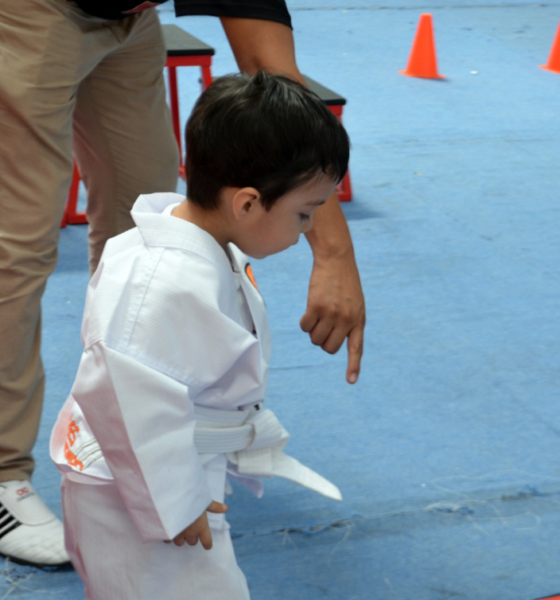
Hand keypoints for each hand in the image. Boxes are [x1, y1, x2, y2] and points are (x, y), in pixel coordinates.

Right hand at [165, 501, 227, 549]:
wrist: (172, 496)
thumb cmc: (191, 498)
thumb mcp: (204, 500)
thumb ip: (214, 507)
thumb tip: (226, 508)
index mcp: (201, 526)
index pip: (207, 542)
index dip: (207, 544)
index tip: (207, 544)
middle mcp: (190, 533)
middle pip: (192, 542)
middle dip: (192, 536)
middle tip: (190, 526)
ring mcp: (177, 534)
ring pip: (180, 542)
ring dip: (180, 537)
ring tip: (179, 527)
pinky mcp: (167, 533)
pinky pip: (168, 539)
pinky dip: (169, 534)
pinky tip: (169, 526)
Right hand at [300, 248, 364, 383]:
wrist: (337, 259)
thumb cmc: (344, 282)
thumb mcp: (355, 303)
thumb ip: (349, 322)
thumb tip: (332, 343)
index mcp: (359, 320)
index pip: (356, 348)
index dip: (353, 366)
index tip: (351, 381)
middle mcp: (347, 320)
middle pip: (329, 348)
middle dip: (322, 341)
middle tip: (323, 326)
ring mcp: (332, 313)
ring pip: (315, 339)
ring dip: (312, 331)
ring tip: (318, 314)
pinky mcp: (316, 306)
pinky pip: (305, 327)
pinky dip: (304, 322)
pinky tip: (310, 309)